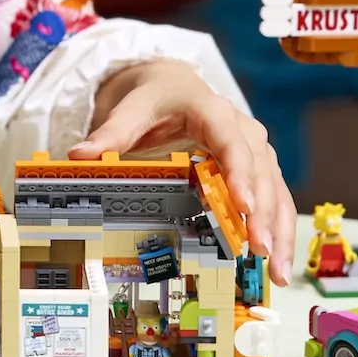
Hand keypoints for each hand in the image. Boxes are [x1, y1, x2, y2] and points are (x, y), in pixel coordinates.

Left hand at [70, 60, 297, 284]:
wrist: (173, 84)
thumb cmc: (155, 97)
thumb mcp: (131, 109)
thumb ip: (110, 133)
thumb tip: (78, 154)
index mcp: (213, 112)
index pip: (231, 144)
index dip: (240, 174)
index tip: (243, 205)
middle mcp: (243, 130)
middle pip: (260, 172)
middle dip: (262, 214)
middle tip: (259, 250)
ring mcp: (255, 150)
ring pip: (275, 190)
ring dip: (279, 231)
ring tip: (279, 272)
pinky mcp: (259, 168)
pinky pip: (275, 199)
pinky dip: (279, 230)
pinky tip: (278, 262)